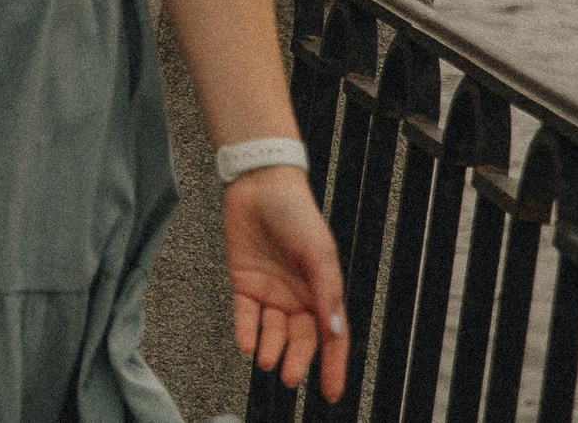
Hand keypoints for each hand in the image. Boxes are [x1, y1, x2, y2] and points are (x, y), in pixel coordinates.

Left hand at [224, 165, 348, 400]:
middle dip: (296, 360)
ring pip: (272, 332)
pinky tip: (246, 343)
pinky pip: (245, 315)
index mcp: (322, 292)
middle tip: (290, 377)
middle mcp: (297, 297)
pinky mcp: (244, 283)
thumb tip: (334, 332)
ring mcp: (270, 292)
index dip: (334, 366)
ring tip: (267, 361)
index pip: (331, 337)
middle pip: (300, 339)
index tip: (333, 393)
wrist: (260, 184)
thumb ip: (326, 292)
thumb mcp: (318, 253)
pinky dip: (246, 330)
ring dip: (270, 348)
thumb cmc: (297, 216)